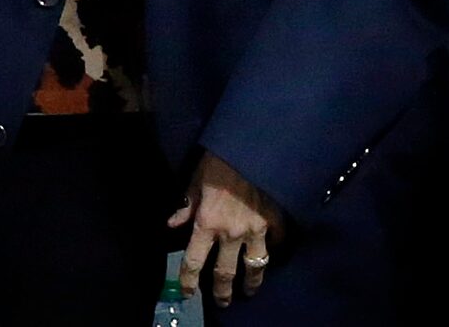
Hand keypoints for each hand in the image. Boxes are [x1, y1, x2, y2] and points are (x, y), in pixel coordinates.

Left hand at [171, 151, 284, 304]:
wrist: (254, 146)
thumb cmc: (219, 160)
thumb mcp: (196, 180)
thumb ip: (186, 205)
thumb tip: (172, 223)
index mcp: (206, 223)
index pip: (193, 261)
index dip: (188, 281)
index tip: (188, 292)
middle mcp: (230, 233)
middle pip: (225, 273)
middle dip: (222, 293)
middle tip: (223, 302)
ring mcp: (255, 230)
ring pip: (254, 267)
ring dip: (251, 283)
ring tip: (250, 290)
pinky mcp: (274, 221)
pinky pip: (276, 243)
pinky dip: (274, 249)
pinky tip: (272, 253)